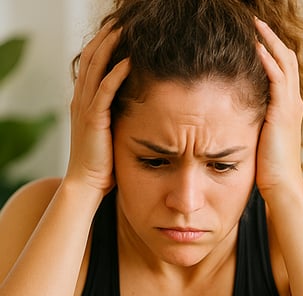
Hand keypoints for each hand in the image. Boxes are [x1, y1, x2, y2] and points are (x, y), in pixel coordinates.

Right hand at [65, 21, 129, 196]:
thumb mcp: (111, 133)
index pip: (91, 64)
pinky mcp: (93, 119)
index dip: (103, 45)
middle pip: (91, 58)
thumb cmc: (104, 163)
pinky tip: (129, 61)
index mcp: (84, 101)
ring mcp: (85, 108)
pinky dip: (116, 73)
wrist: (88, 184)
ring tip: (124, 31)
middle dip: (106, 38)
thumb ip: (118, 116)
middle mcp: (81, 99)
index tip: (119, 32)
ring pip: (95, 68)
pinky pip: (104, 90)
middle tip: (122, 22)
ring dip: (110, 47)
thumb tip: (139, 107)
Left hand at [254, 19, 302, 198]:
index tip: (256, 37)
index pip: (283, 71)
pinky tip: (256, 47)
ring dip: (270, 41)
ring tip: (256, 25)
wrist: (282, 185)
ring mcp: (290, 106)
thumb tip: (233, 114)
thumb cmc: (269, 170)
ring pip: (284, 62)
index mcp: (288, 109)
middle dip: (272, 39)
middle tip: (256, 22)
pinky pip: (277, 78)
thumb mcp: (260, 138)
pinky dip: (268, 60)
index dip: (272, 51)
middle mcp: (292, 103)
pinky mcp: (283, 112)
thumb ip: (253, 122)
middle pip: (287, 60)